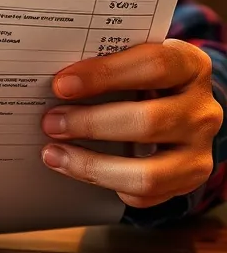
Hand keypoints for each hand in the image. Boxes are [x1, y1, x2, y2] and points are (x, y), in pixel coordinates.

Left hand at [40, 40, 221, 207]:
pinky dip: (107, 184)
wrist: (178, 103)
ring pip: (147, 172)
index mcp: (190, 65)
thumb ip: (104, 62)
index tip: (61, 85)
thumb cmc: (143, 76)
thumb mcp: (133, 59)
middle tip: (50, 122)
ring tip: (54, 153)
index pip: (154, 65)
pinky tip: (79, 169)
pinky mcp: (190, 179)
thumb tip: (51, 80)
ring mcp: (200, 149)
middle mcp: (203, 110)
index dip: (104, 74)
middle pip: (147, 122)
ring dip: (92, 165)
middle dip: (89, 124)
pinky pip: (146, 194)